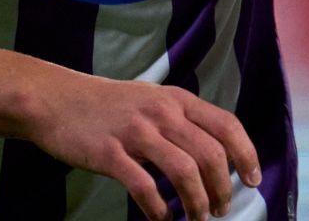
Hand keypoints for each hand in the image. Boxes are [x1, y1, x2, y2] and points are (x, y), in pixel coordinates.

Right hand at [27, 72, 260, 219]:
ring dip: (196, 202)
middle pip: (210, 154)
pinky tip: (161, 219)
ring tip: (196, 218)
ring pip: (184, 171)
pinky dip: (158, 209)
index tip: (253, 179)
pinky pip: (144, 187)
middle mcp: (162, 113)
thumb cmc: (107, 105)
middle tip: (220, 209)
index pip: (226, 125)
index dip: (246, 154)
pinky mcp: (110, 153)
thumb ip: (181, 120)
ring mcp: (136, 132)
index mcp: (177, 100)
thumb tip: (214, 153)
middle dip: (222, 188)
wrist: (56, 99)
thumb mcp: (152, 100)